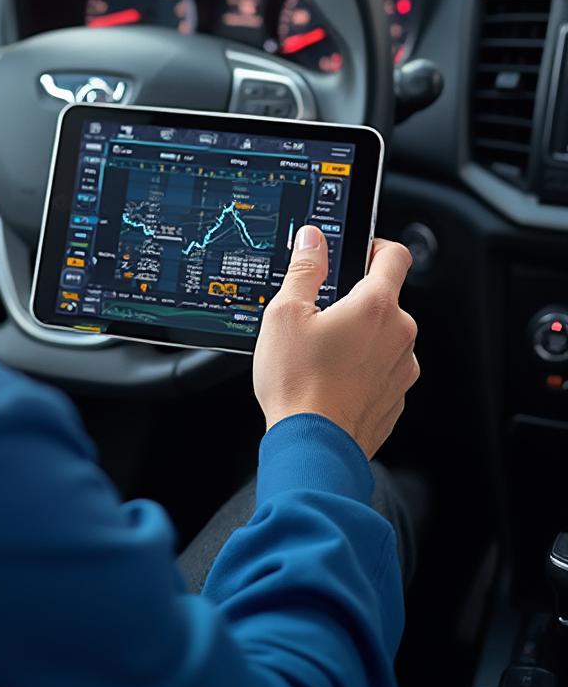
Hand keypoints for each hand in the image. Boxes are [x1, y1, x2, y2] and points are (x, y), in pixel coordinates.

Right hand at [253, 225, 419, 460]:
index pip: (394, 256)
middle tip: (317, 317)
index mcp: (375, 306)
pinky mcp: (396, 397)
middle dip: (353, 302)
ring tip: (319, 355)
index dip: (375, 245)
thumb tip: (312, 240)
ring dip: (358, 337)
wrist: (313, 446)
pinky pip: (381, 369)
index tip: (358, 251)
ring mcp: (402, 368)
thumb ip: (304, 270)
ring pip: (382, 337)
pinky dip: (360, 369)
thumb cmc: (298, 382)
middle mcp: (399, 334)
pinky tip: (329, 379)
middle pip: (383, 300)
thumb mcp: (285, 314)